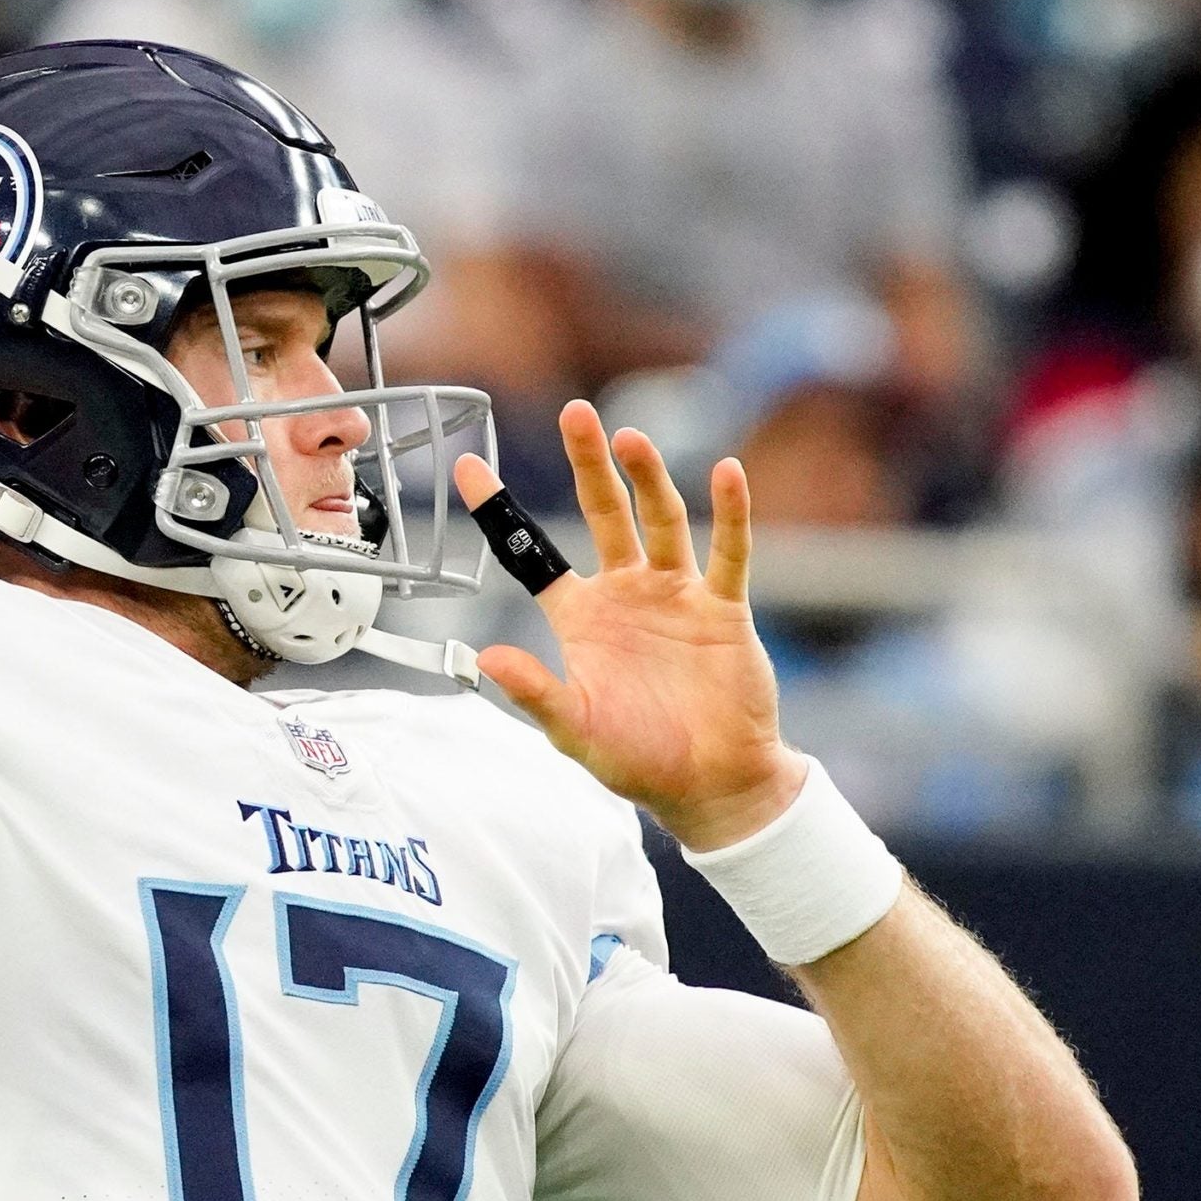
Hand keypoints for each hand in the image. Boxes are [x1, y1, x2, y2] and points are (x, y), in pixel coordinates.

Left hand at [454, 400, 804, 850]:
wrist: (710, 787)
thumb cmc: (637, 760)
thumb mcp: (574, 729)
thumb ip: (534, 692)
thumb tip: (486, 657)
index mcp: (580, 616)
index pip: (532, 553)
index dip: (500, 510)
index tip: (470, 466)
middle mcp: (626, 594)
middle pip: (603, 513)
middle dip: (589, 464)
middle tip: (574, 413)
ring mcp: (676, 595)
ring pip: (660, 521)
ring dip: (648, 478)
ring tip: (630, 438)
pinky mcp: (723, 609)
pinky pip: (728, 552)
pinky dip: (730, 514)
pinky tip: (726, 473)